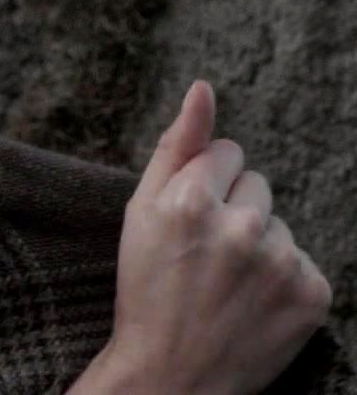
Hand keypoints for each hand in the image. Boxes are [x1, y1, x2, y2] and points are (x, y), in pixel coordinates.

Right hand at [101, 80, 331, 393]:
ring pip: (278, 223)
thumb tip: (203, 86)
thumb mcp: (140, 211)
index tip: (189, 217)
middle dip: (233, 208)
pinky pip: (304, 260)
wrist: (170, 375)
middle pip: (256, 183)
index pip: (226, 151)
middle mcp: (239, 226)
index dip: (204, 183)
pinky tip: (253, 302)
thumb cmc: (146, 286)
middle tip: (205, 253)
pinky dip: (283, 278)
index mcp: (190, 199)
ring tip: (228, 281)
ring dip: (258, 243)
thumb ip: (175, 144)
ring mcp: (279, 262)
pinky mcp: (312, 294)